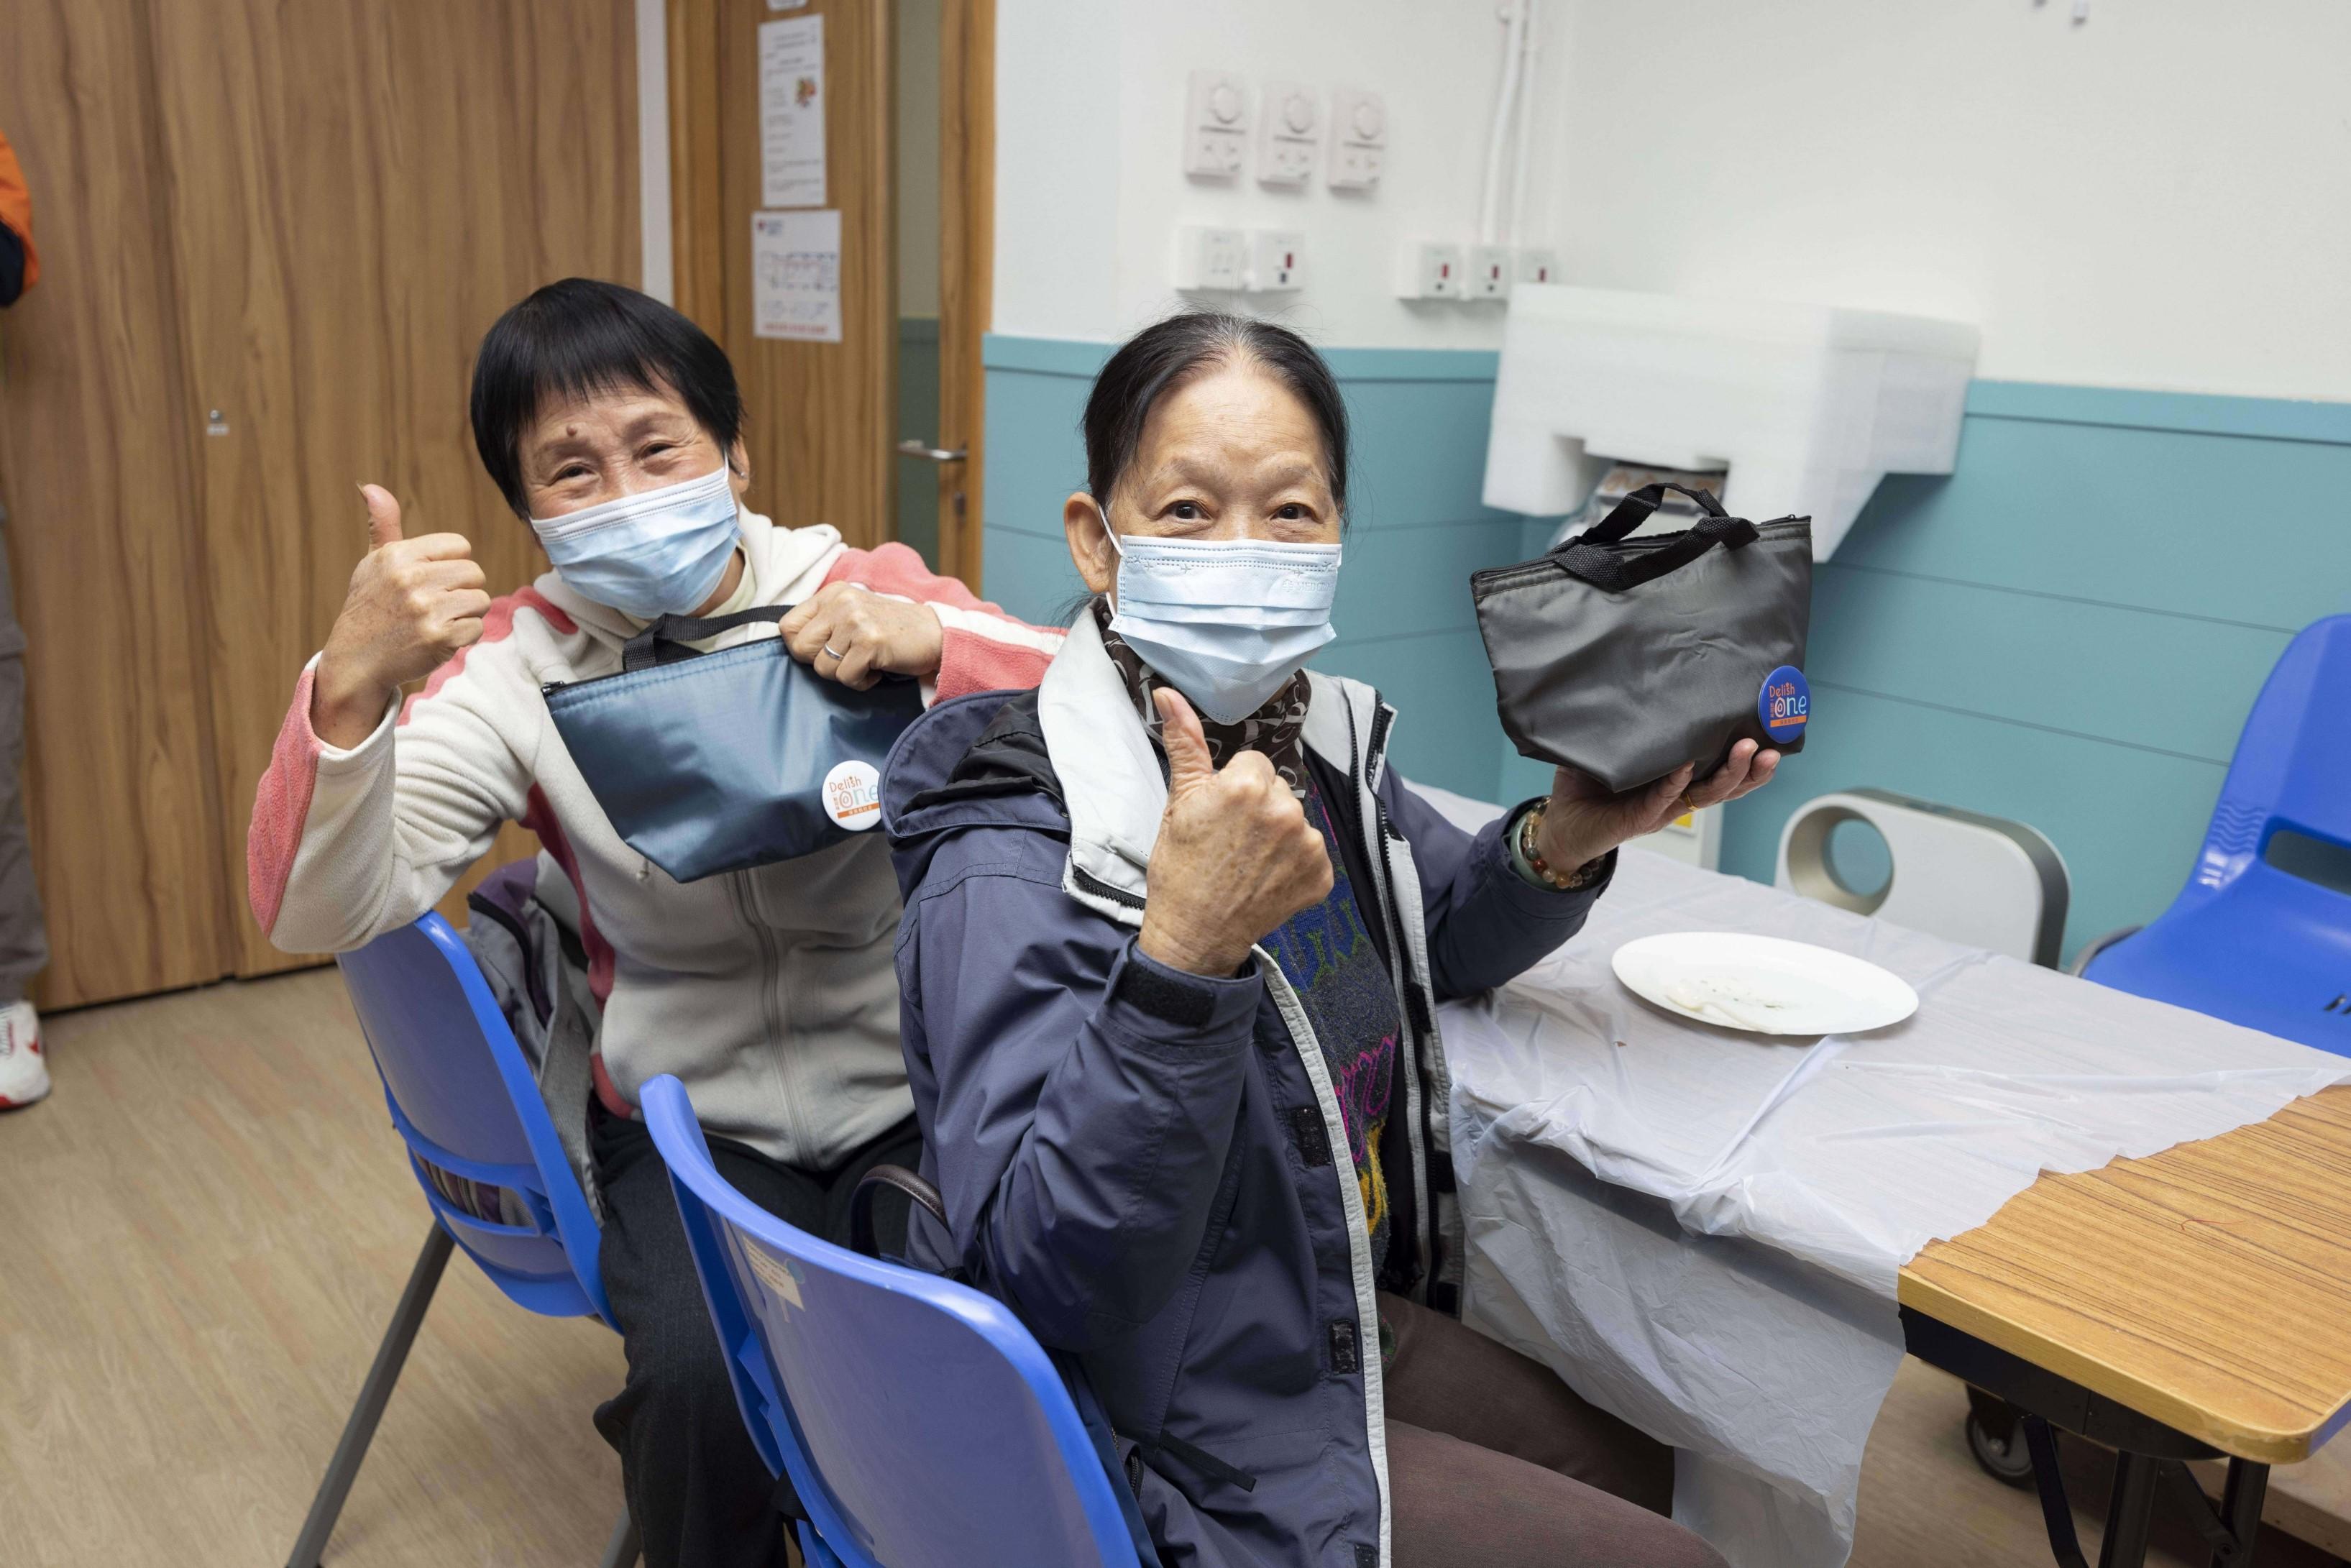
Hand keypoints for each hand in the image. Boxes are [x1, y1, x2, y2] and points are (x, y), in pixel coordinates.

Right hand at [312, 486, 489, 747]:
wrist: (356, 659)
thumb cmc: (370, 606)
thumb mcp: (373, 563)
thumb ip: (383, 525)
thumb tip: (370, 487)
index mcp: (398, 555)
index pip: (460, 546)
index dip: (452, 564)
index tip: (432, 580)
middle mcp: (411, 579)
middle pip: (474, 573)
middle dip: (462, 589)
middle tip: (437, 604)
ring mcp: (426, 610)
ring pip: (480, 600)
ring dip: (465, 613)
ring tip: (437, 620)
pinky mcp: (440, 638)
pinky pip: (477, 628)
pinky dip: (464, 636)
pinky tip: (438, 638)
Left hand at [779, 582, 943, 689]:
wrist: (935, 635)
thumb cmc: (891, 631)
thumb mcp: (853, 614)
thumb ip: (824, 622)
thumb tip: (791, 643)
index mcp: (832, 593)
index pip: (787, 625)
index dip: (801, 647)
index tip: (825, 651)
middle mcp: (841, 602)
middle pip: (800, 648)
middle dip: (822, 663)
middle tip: (848, 658)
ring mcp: (855, 621)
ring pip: (823, 667)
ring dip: (846, 673)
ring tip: (867, 660)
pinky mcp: (869, 642)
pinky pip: (846, 677)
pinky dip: (862, 681)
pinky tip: (878, 667)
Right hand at [1138, 688, 1332, 977]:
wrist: (1194, 934)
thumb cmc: (1180, 868)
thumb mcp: (1178, 802)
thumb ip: (1184, 743)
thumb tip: (1168, 693)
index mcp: (1249, 785)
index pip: (1253, 764)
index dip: (1233, 787)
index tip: (1219, 814)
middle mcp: (1286, 810)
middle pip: (1277, 789)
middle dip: (1257, 808)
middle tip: (1229, 840)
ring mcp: (1308, 845)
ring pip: (1295, 819)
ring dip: (1277, 835)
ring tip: (1246, 861)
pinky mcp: (1321, 874)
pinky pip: (1311, 852)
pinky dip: (1294, 864)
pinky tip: (1266, 878)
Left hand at [1536, 740, 1781, 870]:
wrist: (1561, 824)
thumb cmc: (1586, 785)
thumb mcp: (1610, 746)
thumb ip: (1625, 718)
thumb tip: (1628, 673)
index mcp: (1678, 777)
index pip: (1720, 765)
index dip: (1746, 752)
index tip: (1769, 729)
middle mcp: (1677, 793)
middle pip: (1727, 783)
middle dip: (1751, 766)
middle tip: (1771, 744)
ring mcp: (1662, 808)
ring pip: (1707, 794)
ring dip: (1730, 774)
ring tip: (1749, 751)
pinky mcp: (1640, 818)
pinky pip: (1664, 798)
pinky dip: (1677, 781)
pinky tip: (1688, 765)